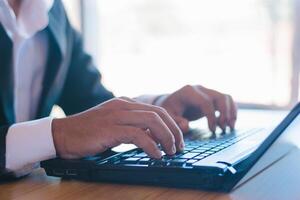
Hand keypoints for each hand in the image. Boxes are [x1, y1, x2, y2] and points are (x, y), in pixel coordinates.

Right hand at [52, 98, 183, 158]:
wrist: (62, 134)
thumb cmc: (87, 132)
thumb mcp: (113, 125)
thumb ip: (132, 126)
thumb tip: (152, 137)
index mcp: (125, 103)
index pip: (156, 110)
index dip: (171, 125)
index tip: (177, 139)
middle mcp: (123, 105)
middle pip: (158, 113)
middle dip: (173, 131)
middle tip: (178, 147)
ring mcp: (117, 115)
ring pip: (152, 121)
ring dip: (166, 137)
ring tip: (170, 152)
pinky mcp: (110, 128)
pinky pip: (138, 134)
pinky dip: (151, 145)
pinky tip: (156, 155)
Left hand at [156, 85, 236, 132]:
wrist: (170, 103)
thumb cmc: (169, 110)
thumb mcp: (168, 116)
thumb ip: (176, 121)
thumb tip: (186, 126)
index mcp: (189, 92)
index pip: (205, 102)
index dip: (211, 117)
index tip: (212, 130)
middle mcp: (200, 89)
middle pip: (219, 97)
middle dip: (224, 114)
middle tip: (223, 129)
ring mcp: (207, 92)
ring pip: (226, 98)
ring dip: (230, 113)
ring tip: (229, 128)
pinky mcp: (212, 97)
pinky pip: (227, 101)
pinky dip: (231, 111)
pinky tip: (229, 124)